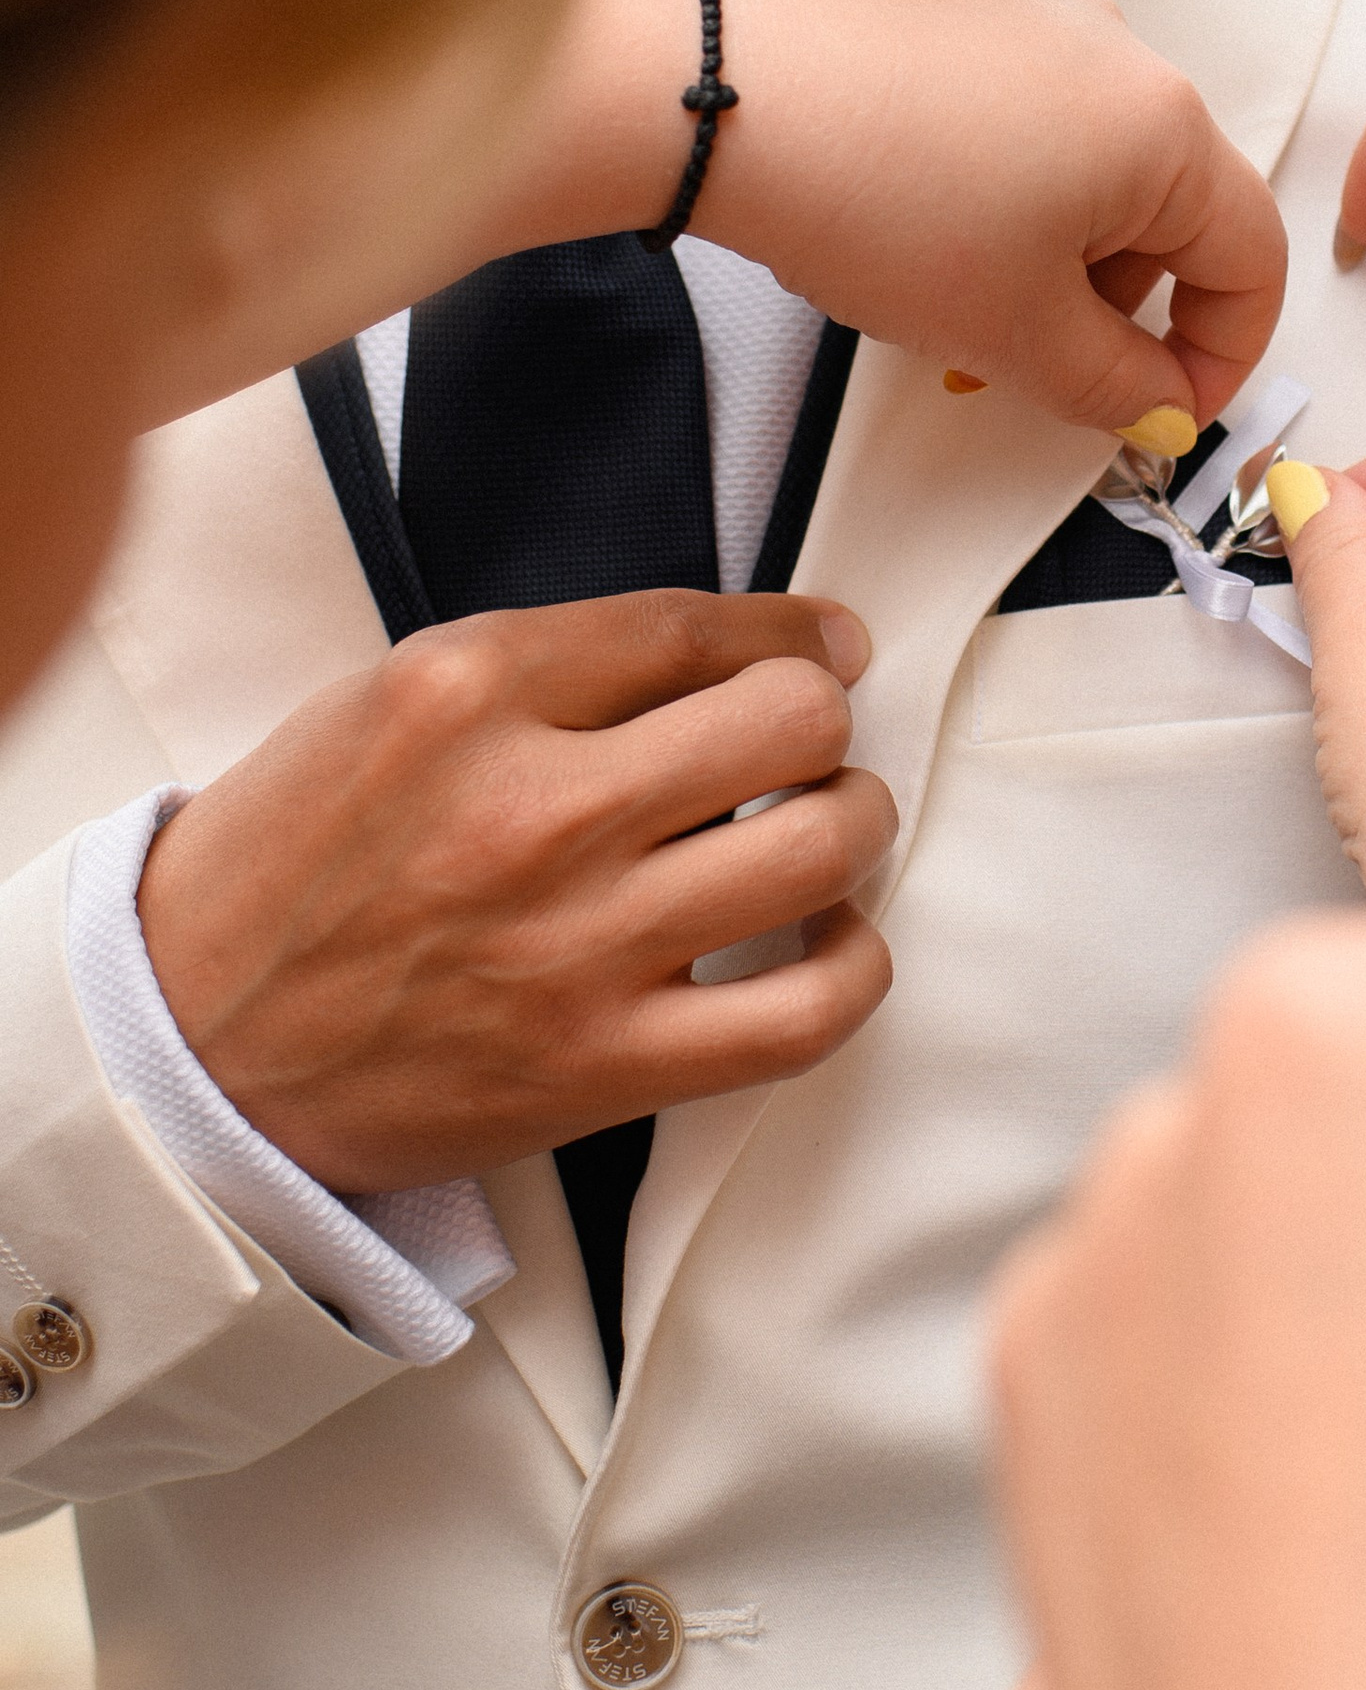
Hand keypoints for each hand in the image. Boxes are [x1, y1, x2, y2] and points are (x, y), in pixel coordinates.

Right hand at [137, 594, 895, 1191]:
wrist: (187, 1046)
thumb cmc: (291, 869)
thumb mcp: (389, 704)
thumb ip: (549, 671)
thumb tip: (727, 654)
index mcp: (468, 691)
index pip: (696, 627)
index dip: (793, 631)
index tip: (827, 647)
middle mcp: (535, 807)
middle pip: (790, 717)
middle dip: (821, 718)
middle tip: (805, 744)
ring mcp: (576, 942)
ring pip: (820, 845)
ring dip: (853, 824)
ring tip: (823, 830)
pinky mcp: (600, 1063)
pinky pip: (803, 1011)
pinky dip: (854, 968)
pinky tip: (829, 942)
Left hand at [484, 0, 1288, 444]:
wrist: (721, 88)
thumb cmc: (878, 197)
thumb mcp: (1016, 334)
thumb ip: (1115, 388)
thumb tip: (1158, 405)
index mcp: (1167, 126)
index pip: (1254, 259)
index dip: (1220, 359)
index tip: (1162, 416)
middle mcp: (1120, 51)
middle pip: (1174, 209)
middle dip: (1124, 306)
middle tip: (1042, 367)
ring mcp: (1038, 18)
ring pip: (1094, 166)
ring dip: (1058, 252)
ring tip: (958, 297)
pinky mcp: (962, 12)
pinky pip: (1023, 117)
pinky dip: (1001, 192)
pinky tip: (915, 225)